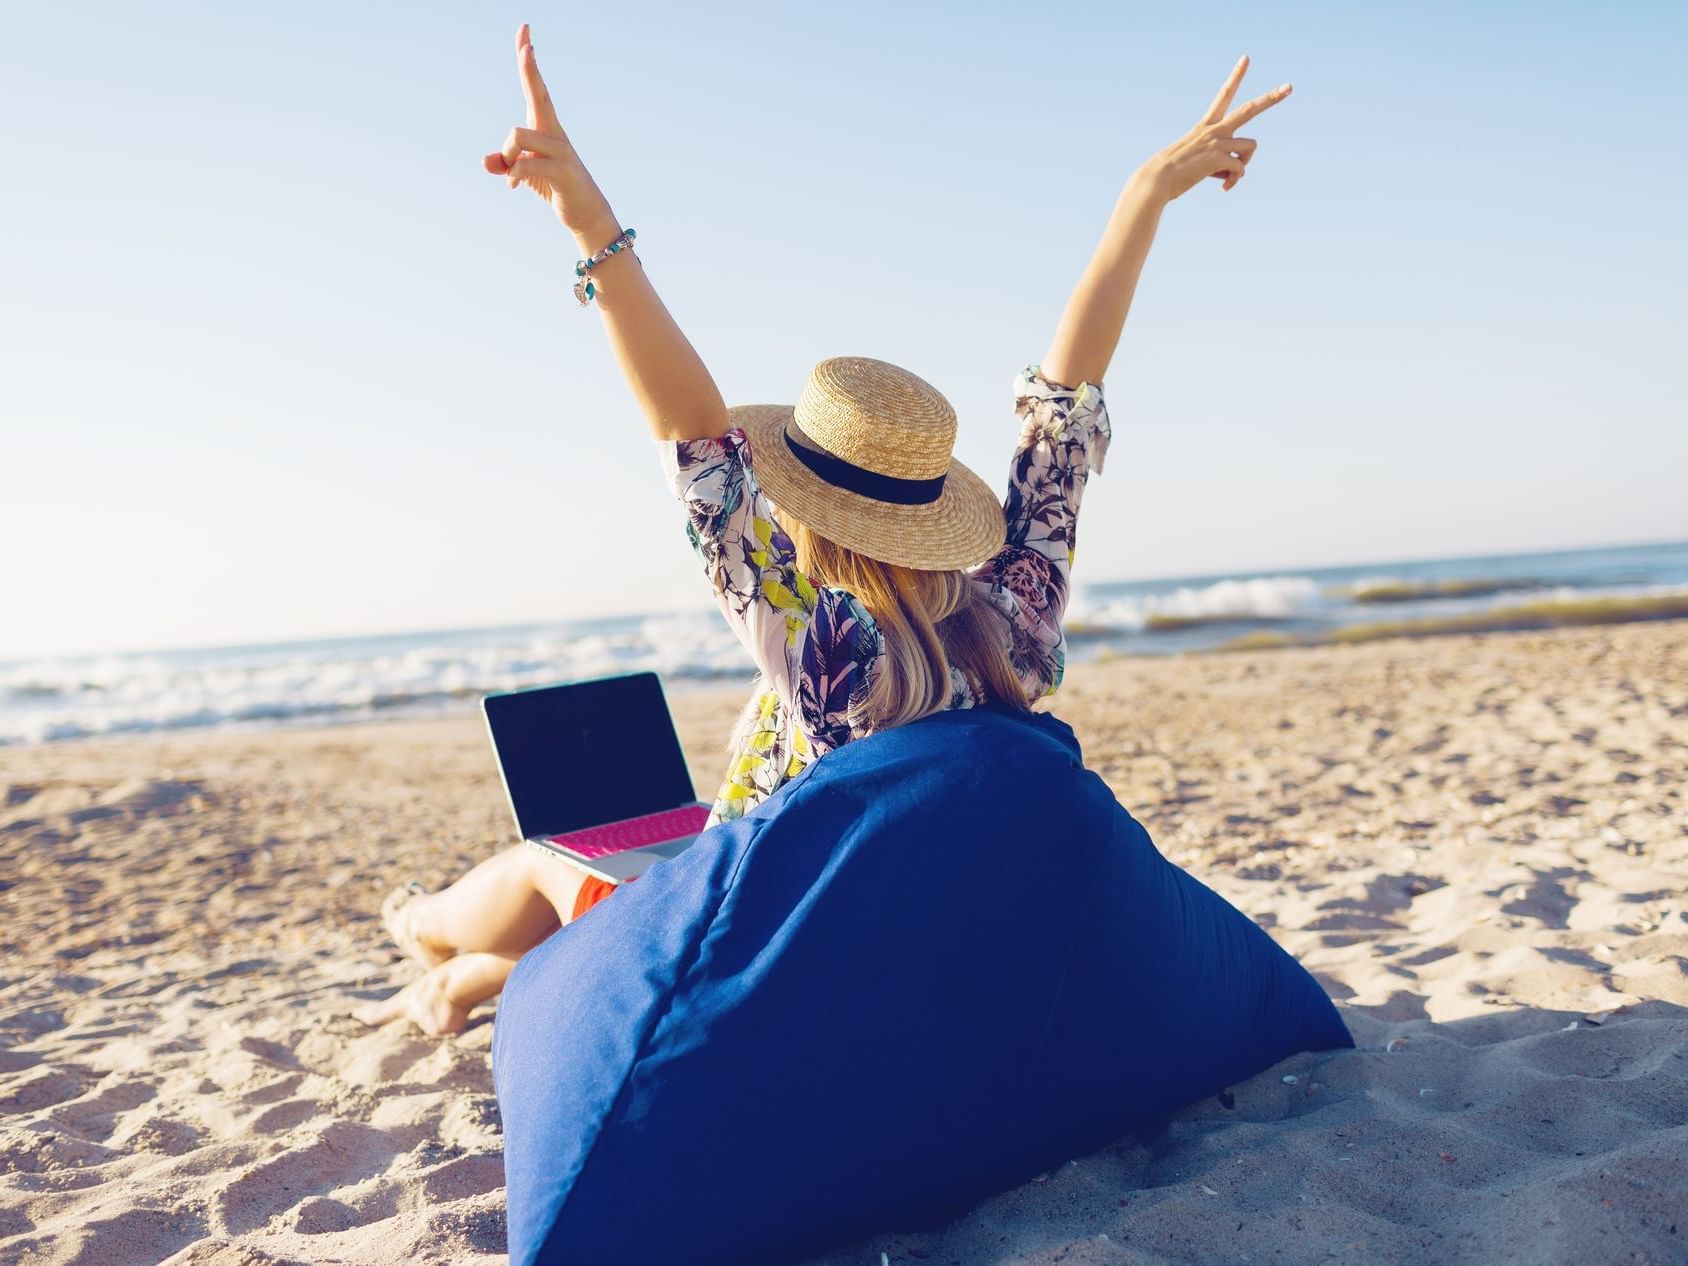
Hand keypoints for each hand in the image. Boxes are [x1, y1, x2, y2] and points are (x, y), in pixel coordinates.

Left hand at [482, 23, 614, 233]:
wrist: (585, 212)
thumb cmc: (553, 185)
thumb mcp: (522, 174)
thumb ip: (504, 164)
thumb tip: (487, 163)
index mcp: (544, 125)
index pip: (534, 85)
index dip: (527, 60)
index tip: (525, 31)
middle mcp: (553, 130)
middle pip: (537, 92)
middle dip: (530, 69)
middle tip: (527, 44)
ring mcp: (560, 149)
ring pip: (517, 135)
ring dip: (507, 154)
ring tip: (510, 170)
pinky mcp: (562, 170)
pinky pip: (524, 166)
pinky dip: (512, 176)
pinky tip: (512, 186)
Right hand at [1137, 55, 1291, 202]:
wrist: (1157, 179)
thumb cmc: (1172, 173)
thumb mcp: (1196, 161)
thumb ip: (1219, 161)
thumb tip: (1236, 173)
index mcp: (1206, 125)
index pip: (1224, 95)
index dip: (1236, 76)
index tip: (1246, 59)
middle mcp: (1215, 129)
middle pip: (1250, 109)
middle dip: (1271, 98)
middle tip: (1289, 87)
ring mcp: (1218, 141)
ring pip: (1250, 147)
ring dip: (1244, 163)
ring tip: (1228, 176)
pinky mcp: (1219, 157)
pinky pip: (1241, 169)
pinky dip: (1234, 180)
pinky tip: (1223, 187)